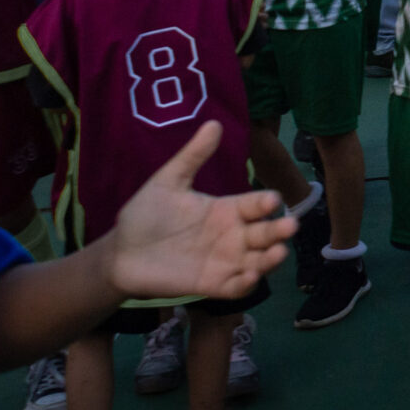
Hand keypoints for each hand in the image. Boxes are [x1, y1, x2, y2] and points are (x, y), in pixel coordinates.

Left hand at [106, 121, 295, 300]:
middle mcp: (232, 235)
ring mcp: (224, 261)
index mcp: (226, 209)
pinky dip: (246, 284)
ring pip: (258, 260)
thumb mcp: (168, 182)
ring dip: (270, 259)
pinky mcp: (211, 284)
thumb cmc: (145, 216)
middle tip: (289, 226)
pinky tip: (249, 277)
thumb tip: (214, 122)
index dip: (266, 202)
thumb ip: (192, 156)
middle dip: (279, 230)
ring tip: (278, 253)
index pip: (256, 205)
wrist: (119, 253)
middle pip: (265, 233)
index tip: (271, 200)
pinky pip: (235, 287)